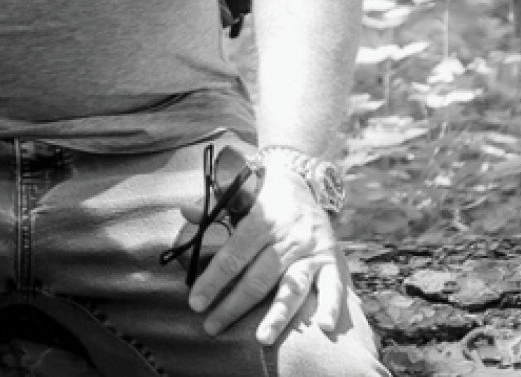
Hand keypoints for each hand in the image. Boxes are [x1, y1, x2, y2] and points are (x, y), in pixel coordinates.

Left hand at [186, 165, 347, 343]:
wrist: (303, 181)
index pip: (233, 255)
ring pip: (293, 287)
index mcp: (261, 220)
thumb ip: (214, 205)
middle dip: (233, 305)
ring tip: (261, 338)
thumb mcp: (238, 191)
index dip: (213, 280)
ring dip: (278, 315)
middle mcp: (288, 237)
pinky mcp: (332, 260)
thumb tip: (186, 211)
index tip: (195, 302)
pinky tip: (323, 328)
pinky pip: (334, 286)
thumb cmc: (261, 194)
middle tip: (211, 327)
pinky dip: (332, 307)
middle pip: (258, 278)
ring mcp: (311, 251)